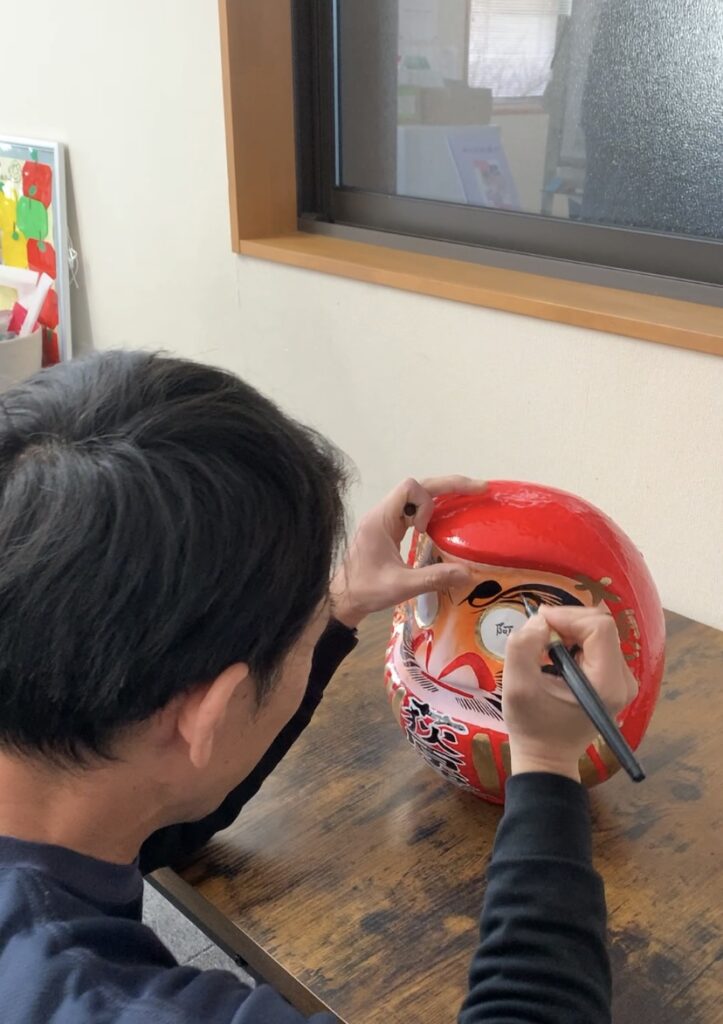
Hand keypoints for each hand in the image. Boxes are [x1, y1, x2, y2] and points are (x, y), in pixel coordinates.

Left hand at [329, 476, 486, 628]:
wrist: (344, 599)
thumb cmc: (366, 590)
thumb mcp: (401, 586)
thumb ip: (433, 578)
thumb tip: (468, 574)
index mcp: (381, 519)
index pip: (409, 487)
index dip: (425, 502)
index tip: (424, 529)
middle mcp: (383, 513)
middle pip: (418, 486)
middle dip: (448, 486)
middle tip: (479, 489)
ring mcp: (386, 520)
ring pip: (417, 497)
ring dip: (442, 497)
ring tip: (469, 500)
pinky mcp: (389, 529)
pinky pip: (413, 511)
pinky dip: (433, 511)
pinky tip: (447, 522)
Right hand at [502, 605, 637, 781]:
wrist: (547, 756)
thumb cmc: (532, 725)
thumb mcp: (516, 685)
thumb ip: (523, 646)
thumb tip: (540, 621)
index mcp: (606, 683)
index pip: (599, 628)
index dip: (568, 617)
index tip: (539, 623)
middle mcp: (623, 679)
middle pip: (601, 626)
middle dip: (567, 621)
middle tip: (538, 632)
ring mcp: (622, 680)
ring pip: (599, 632)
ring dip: (569, 630)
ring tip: (544, 646)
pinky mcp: (615, 680)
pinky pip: (598, 644)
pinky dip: (574, 640)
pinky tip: (555, 655)